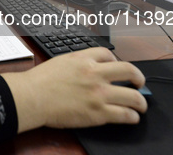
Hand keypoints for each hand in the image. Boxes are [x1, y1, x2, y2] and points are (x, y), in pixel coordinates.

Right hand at [2, 48, 147, 132]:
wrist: (32, 96)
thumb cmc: (40, 81)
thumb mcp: (60, 61)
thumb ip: (76, 63)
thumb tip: (86, 68)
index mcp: (83, 59)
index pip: (109, 54)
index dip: (116, 61)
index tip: (117, 67)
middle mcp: (95, 74)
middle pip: (129, 70)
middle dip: (139, 78)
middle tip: (139, 83)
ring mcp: (98, 93)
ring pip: (133, 96)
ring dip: (141, 102)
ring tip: (141, 105)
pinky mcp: (98, 113)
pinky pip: (124, 114)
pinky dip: (132, 117)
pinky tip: (132, 117)